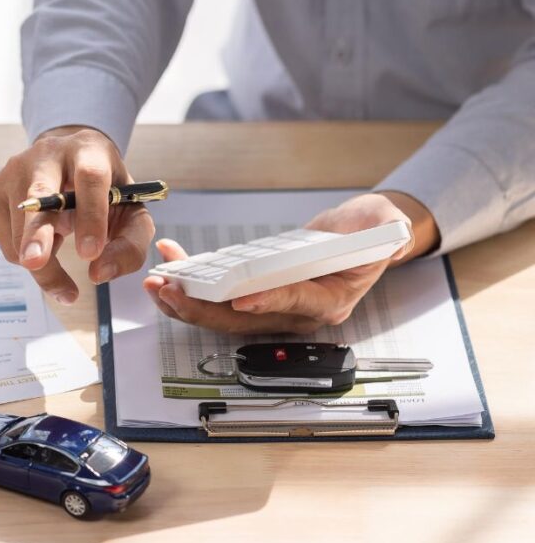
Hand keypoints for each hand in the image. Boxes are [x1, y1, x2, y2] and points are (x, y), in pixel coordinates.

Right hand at [0, 126, 154, 303]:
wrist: (69, 165)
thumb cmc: (104, 194)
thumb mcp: (130, 213)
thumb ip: (129, 245)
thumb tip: (100, 273)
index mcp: (88, 150)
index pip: (90, 178)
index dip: (91, 215)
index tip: (91, 253)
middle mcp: (47, 153)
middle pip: (39, 194)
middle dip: (37, 231)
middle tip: (36, 263)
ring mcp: (14, 169)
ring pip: (20, 229)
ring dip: (43, 264)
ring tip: (60, 265)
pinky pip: (8, 242)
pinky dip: (28, 256)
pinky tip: (44, 241)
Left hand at [142, 191, 438, 333]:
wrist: (357, 237)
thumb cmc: (368, 232)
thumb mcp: (383, 224)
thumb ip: (383, 230)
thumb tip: (386, 238)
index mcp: (329, 300)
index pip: (294, 303)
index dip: (267, 301)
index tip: (240, 299)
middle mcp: (296, 313)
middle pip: (244, 319)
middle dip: (204, 309)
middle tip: (172, 293)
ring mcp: (272, 307)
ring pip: (223, 315)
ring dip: (187, 302)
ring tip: (157, 285)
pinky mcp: (255, 294)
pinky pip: (218, 296)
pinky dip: (193, 282)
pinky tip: (171, 263)